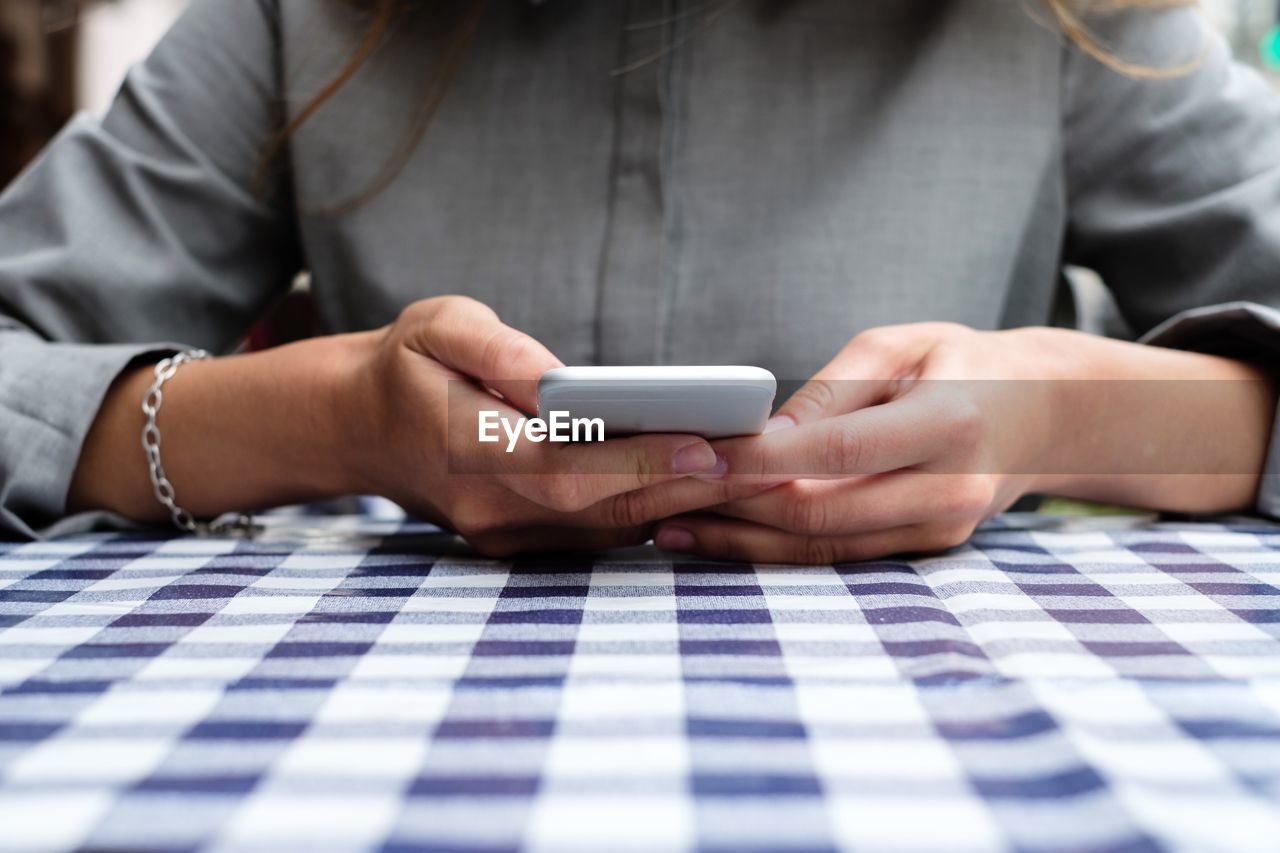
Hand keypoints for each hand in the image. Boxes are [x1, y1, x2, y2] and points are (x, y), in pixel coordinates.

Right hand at [343, 296, 770, 555]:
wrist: (360, 428)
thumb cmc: (407, 364)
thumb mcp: (437, 325)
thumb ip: (496, 348)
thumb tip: (561, 379)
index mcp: (465, 448)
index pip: (565, 468)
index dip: (640, 461)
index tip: (711, 445)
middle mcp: (489, 509)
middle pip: (604, 509)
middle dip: (690, 488)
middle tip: (770, 465)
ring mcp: (504, 535)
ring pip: (610, 527)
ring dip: (684, 503)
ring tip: (760, 472)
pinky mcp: (522, 542)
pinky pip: (600, 530)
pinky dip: (655, 506)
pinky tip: (710, 482)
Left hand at [653, 323, 1275, 563]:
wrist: (1046, 415)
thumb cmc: (961, 363)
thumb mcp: (901, 345)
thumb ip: (831, 391)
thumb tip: (762, 436)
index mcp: (951, 421)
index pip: (842, 449)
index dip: (765, 459)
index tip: (698, 455)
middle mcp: (951, 487)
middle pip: (823, 513)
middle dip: (735, 511)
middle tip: (663, 500)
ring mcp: (942, 529)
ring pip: (823, 548)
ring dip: (742, 542)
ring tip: (670, 529)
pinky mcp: (926, 549)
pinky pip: (838, 555)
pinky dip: (774, 548)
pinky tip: (720, 537)